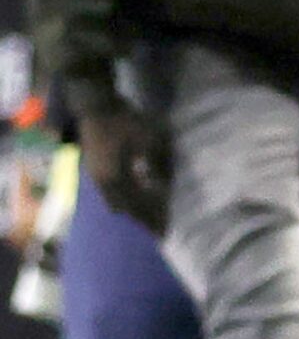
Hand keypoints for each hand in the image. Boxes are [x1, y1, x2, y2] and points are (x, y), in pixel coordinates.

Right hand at [82, 103, 172, 233]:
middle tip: (157, 227)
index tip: (163, 232)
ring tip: (148, 214)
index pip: (136, 207)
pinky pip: (109, 193)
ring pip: (114, 202)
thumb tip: (164, 190)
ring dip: (131, 209)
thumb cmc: (127, 122)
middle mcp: (103, 184)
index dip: (150, 220)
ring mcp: (95, 177)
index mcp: (116, 179)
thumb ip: (159, 167)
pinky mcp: (94, 170)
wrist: (98, 106)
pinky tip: (135, 195)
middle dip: (141, 218)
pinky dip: (123, 198)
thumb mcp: (151, 141)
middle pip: (124, 209)